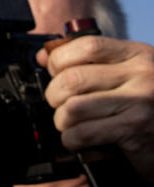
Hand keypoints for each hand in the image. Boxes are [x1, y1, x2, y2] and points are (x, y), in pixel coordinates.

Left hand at [41, 35, 153, 180]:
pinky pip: (82, 134)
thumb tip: (43, 56)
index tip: (54, 71)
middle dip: (54, 95)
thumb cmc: (148, 104)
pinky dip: (72, 140)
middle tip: (60, 104)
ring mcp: (140, 102)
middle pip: (73, 78)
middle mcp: (142, 74)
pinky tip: (82, 141)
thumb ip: (90, 62)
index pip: (87, 45)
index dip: (59, 59)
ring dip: (62, 121)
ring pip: (73, 107)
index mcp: (138, 54)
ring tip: (71, 124)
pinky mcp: (135, 130)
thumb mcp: (128, 74)